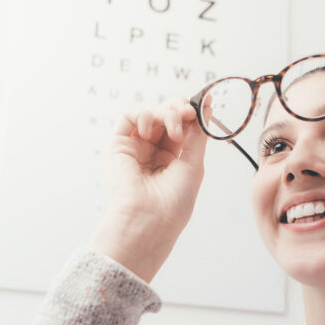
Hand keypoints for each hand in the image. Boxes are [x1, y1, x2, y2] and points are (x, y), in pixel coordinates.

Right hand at [89, 97, 211, 282]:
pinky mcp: (119, 146)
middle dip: (179, 109)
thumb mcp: (193, 164)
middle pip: (166, 116)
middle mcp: (153, 152)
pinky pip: (129, 117)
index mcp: (172, 159)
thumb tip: (206, 108)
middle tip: (189, 113)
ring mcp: (136, 148)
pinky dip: (142, 115)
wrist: (148, 221)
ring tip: (175, 132)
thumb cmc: (173, 202)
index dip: (191, 114)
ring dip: (165, 114)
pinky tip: (149, 131)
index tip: (204, 103)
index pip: (182, 127)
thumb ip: (197, 134)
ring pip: (150, 114)